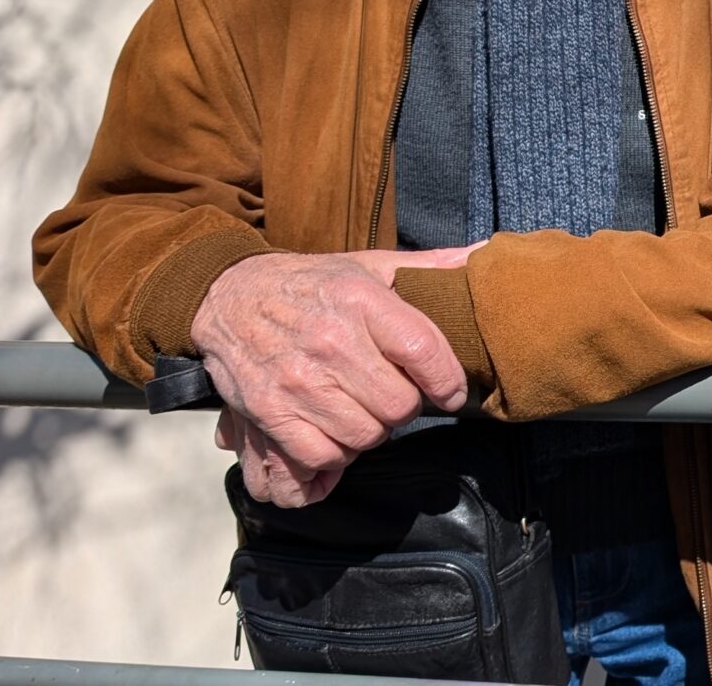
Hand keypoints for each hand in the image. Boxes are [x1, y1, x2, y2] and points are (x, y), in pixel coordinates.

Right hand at [193, 245, 478, 505]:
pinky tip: (332, 430)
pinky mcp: (269, 410)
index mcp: (360, 300)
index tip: (451, 392)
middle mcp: (330, 340)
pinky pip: (321, 456)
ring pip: (364, 435)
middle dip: (405, 406)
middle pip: (398, 404)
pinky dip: (333, 454)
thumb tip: (485, 254)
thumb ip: (426, 266)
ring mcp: (297, 379)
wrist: (226, 295)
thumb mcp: (367, 265)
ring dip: (370, 431)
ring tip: (362, 410)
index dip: (448, 381)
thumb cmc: (310, 284)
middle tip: (392, 394)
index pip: (424, 349)